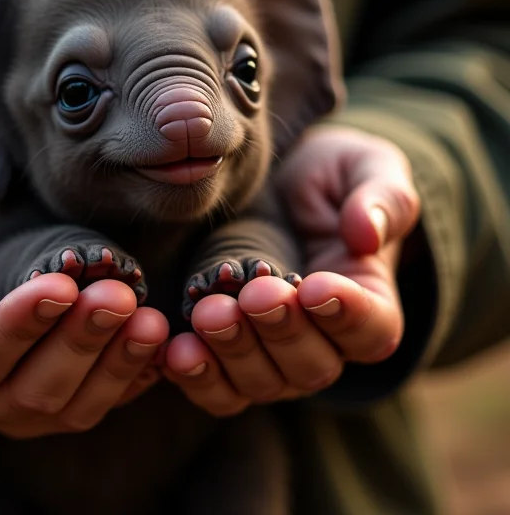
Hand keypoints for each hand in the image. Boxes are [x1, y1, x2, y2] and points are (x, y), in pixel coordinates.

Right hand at [0, 165, 167, 438]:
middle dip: (76, 344)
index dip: (15, 328)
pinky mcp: (34, 394)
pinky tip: (155, 347)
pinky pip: (85, 401)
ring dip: (110, 366)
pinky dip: (123, 379)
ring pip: (62, 409)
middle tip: (119, 295)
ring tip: (149, 320)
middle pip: (22, 394)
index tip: (60, 285)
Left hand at [162, 126, 419, 413]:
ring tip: (209, 314)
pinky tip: (175, 350)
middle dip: (280, 331)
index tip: (316, 287)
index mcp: (369, 300)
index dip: (347, 315)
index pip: (372, 328)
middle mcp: (324, 342)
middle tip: (253, 294)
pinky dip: (196, 375)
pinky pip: (217, 387)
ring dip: (234, 353)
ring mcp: (273, 355)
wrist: (276, 189)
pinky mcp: (227, 353)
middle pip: (312, 365)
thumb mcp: (365, 169)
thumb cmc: (330, 178)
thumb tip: (366, 234)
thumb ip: (380, 197)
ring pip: (263, 382)